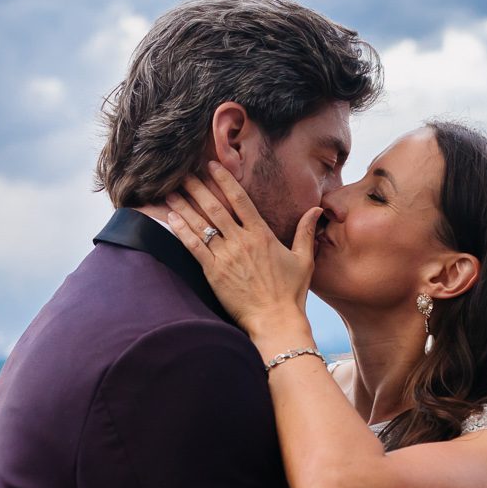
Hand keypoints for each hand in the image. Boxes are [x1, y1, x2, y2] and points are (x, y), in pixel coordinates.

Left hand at [160, 161, 319, 343]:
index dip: (223, 179)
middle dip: (197, 188)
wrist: (275, 321)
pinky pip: (193, 247)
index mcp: (262, 234)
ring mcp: (226, 256)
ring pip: (201, 224)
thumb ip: (305, 231)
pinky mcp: (214, 273)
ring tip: (170, 192)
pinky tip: (170, 219)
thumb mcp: (304, 259)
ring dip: (183, 206)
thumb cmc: (290, 293)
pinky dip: (181, 231)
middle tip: (183, 173)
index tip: (211, 166)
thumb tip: (316, 208)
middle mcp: (242, 241)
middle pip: (215, 207)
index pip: (240, 198)